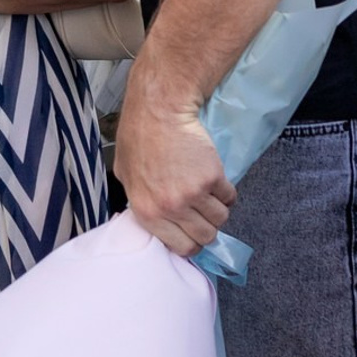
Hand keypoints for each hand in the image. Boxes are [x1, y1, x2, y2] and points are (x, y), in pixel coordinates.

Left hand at [114, 62, 234, 256]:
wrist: (159, 109)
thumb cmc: (138, 136)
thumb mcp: (126, 174)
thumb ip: (140, 201)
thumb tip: (156, 219)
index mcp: (147, 211)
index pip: (181, 247)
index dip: (191, 241)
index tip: (193, 231)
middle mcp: (170, 208)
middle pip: (204, 237)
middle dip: (207, 226)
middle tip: (204, 211)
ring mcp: (192, 194)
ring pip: (220, 219)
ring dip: (218, 208)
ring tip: (209, 192)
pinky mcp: (212, 178)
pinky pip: (229, 197)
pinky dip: (227, 191)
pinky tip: (215, 178)